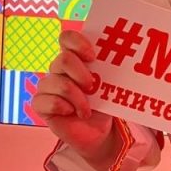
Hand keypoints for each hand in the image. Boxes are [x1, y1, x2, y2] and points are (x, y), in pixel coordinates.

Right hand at [32, 30, 121, 170]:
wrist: (100, 132)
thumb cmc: (104, 103)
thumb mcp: (110, 83)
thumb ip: (110, 67)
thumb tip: (129, 55)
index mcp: (75, 57)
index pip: (66, 38)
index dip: (78, 43)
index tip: (93, 56)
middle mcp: (58, 69)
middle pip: (63, 59)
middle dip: (81, 74)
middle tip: (93, 86)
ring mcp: (48, 86)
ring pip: (56, 82)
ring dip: (77, 97)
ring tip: (86, 109)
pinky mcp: (41, 104)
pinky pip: (44, 101)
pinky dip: (62, 107)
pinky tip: (72, 113)